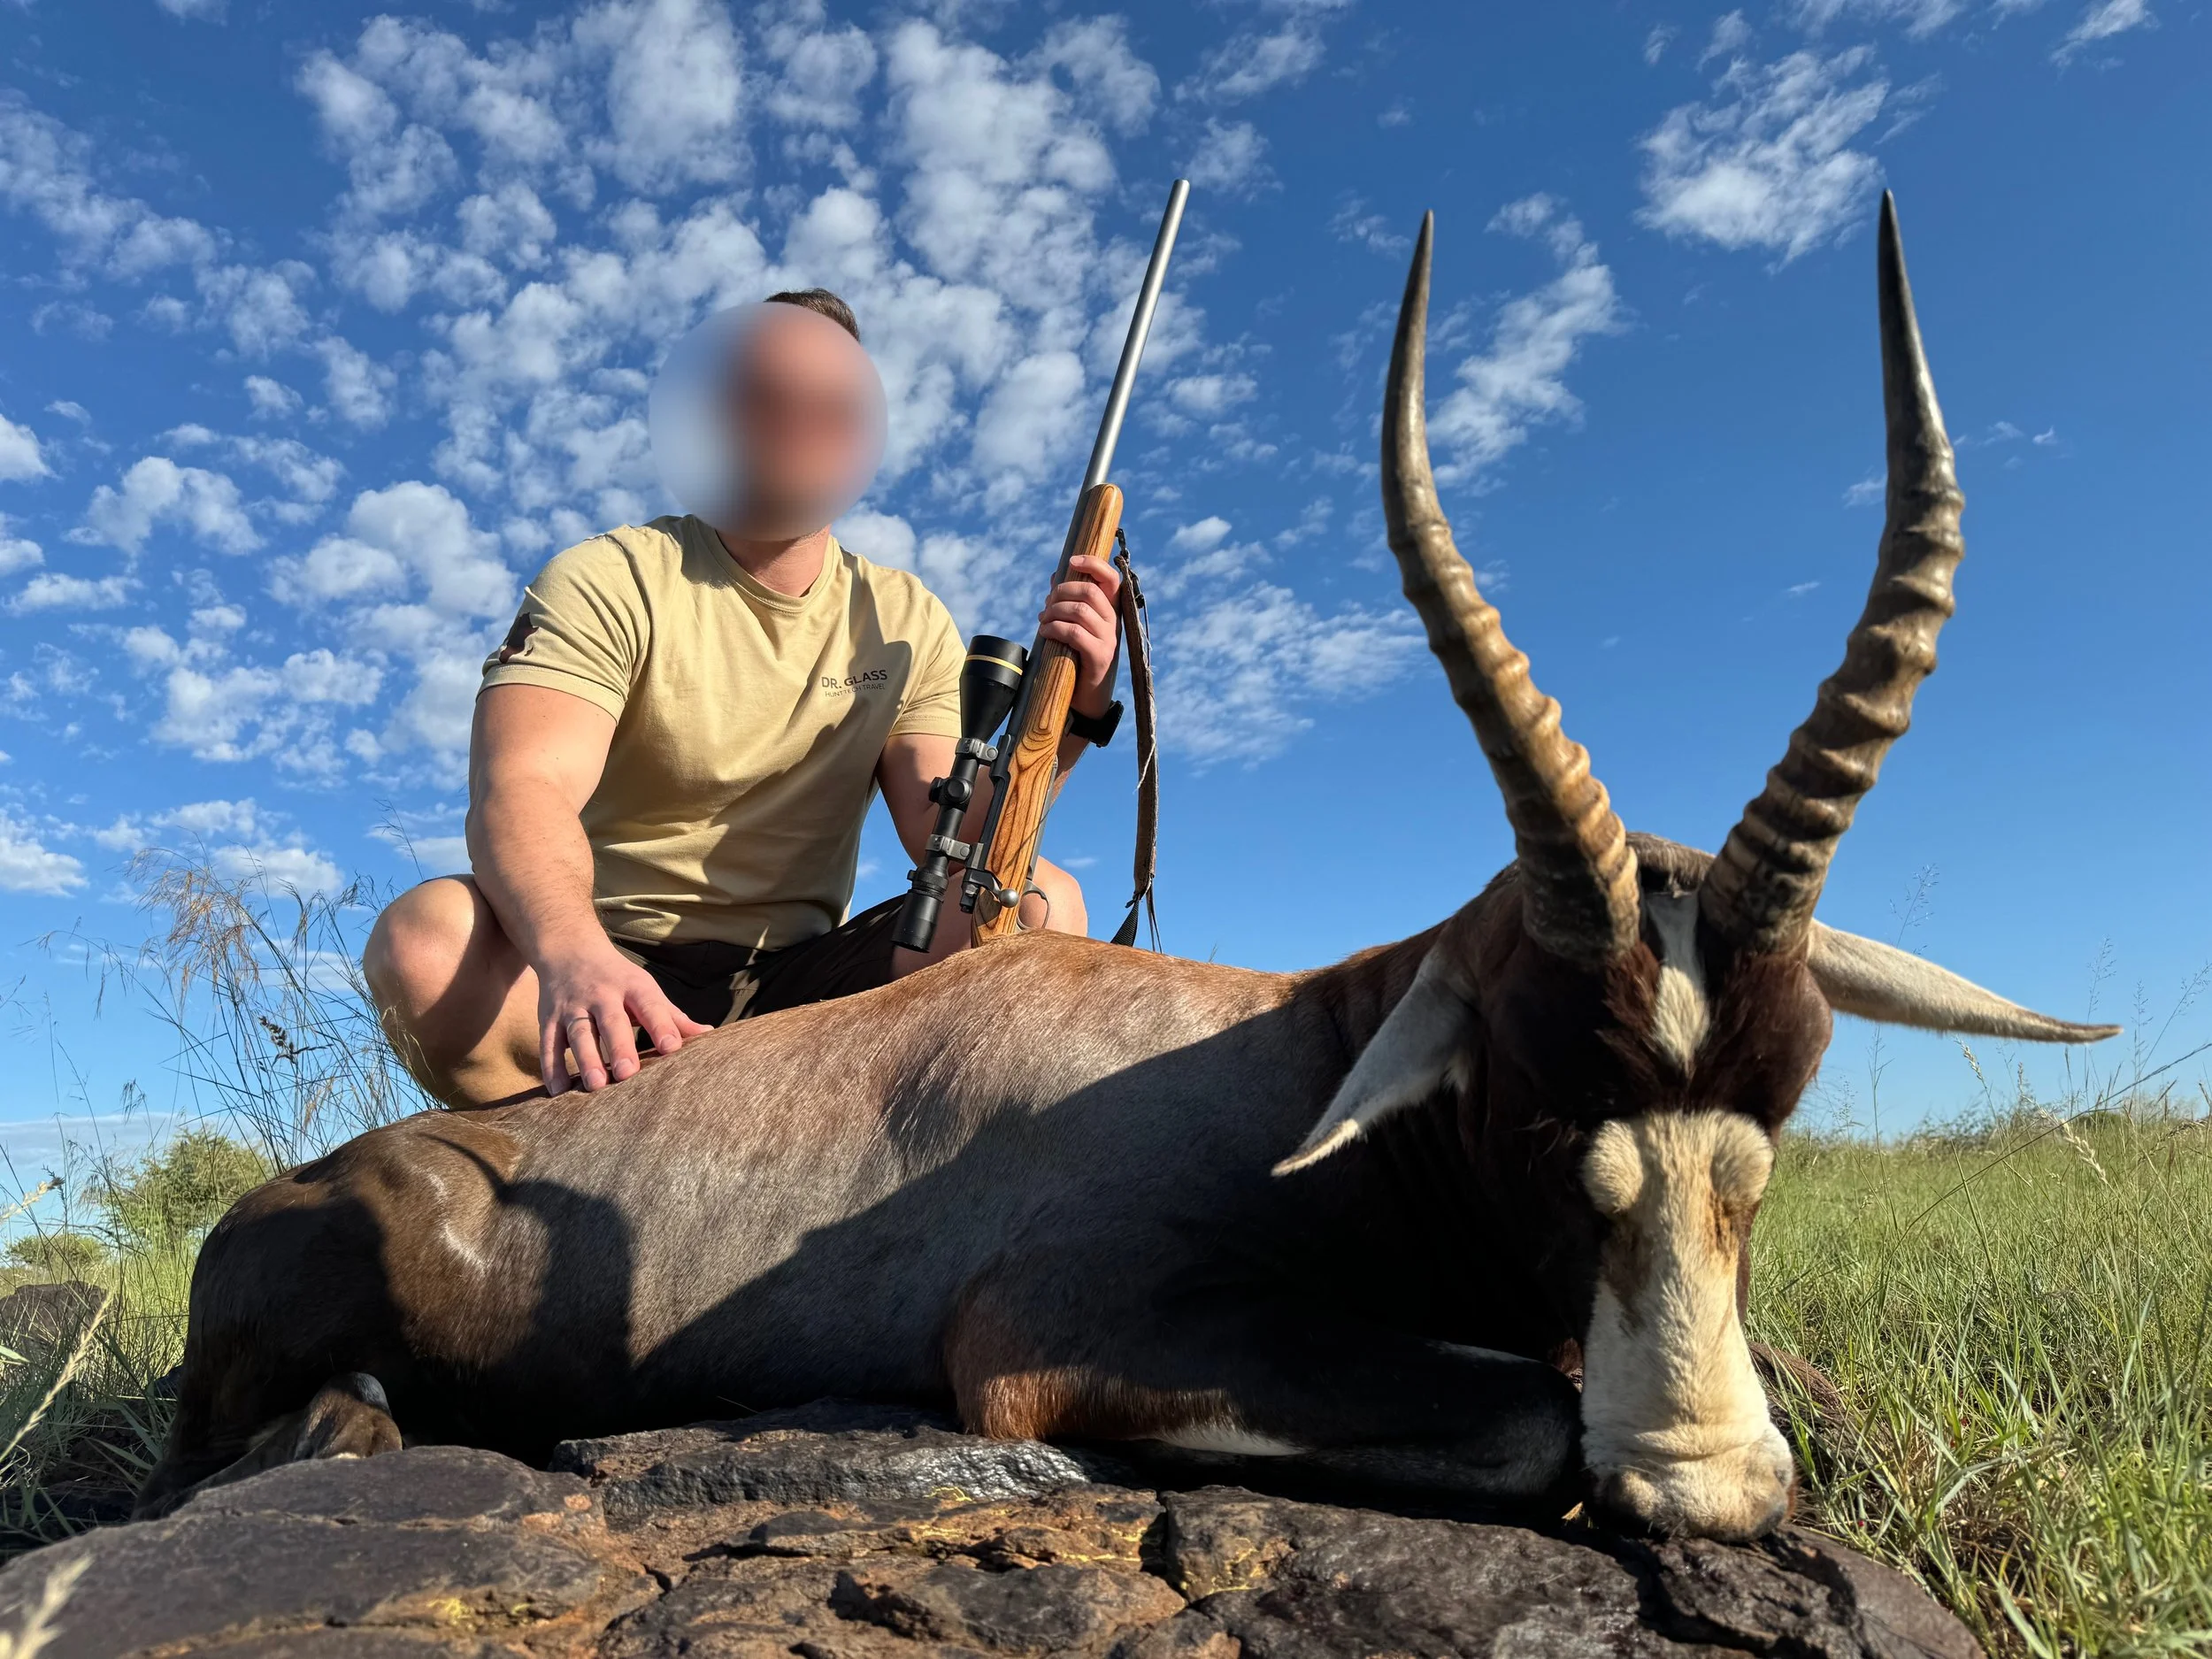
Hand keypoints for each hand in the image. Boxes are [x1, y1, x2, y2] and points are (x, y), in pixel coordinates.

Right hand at [535, 940, 711, 1094]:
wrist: (569, 949)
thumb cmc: (618, 978)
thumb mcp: (645, 989)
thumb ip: (672, 1016)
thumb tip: (708, 1035)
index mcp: (632, 986)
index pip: (649, 1005)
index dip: (662, 1025)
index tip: (673, 1049)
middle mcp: (601, 994)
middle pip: (611, 1020)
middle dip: (620, 1046)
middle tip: (629, 1074)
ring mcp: (572, 1006)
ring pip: (578, 1033)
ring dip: (586, 1059)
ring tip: (596, 1085)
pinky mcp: (548, 1018)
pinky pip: (549, 1043)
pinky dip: (551, 1067)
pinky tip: (558, 1091)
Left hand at [1039, 552, 1122, 713]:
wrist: (1086, 698)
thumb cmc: (1077, 658)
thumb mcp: (1075, 627)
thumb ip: (1068, 601)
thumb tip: (1054, 575)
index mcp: (1110, 610)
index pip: (1111, 578)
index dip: (1093, 563)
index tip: (1072, 560)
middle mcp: (1114, 622)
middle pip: (1089, 590)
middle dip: (1061, 591)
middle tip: (1046, 603)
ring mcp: (1109, 639)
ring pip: (1079, 610)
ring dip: (1054, 611)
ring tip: (1042, 620)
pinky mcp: (1099, 657)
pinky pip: (1074, 633)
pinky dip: (1054, 629)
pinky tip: (1045, 633)